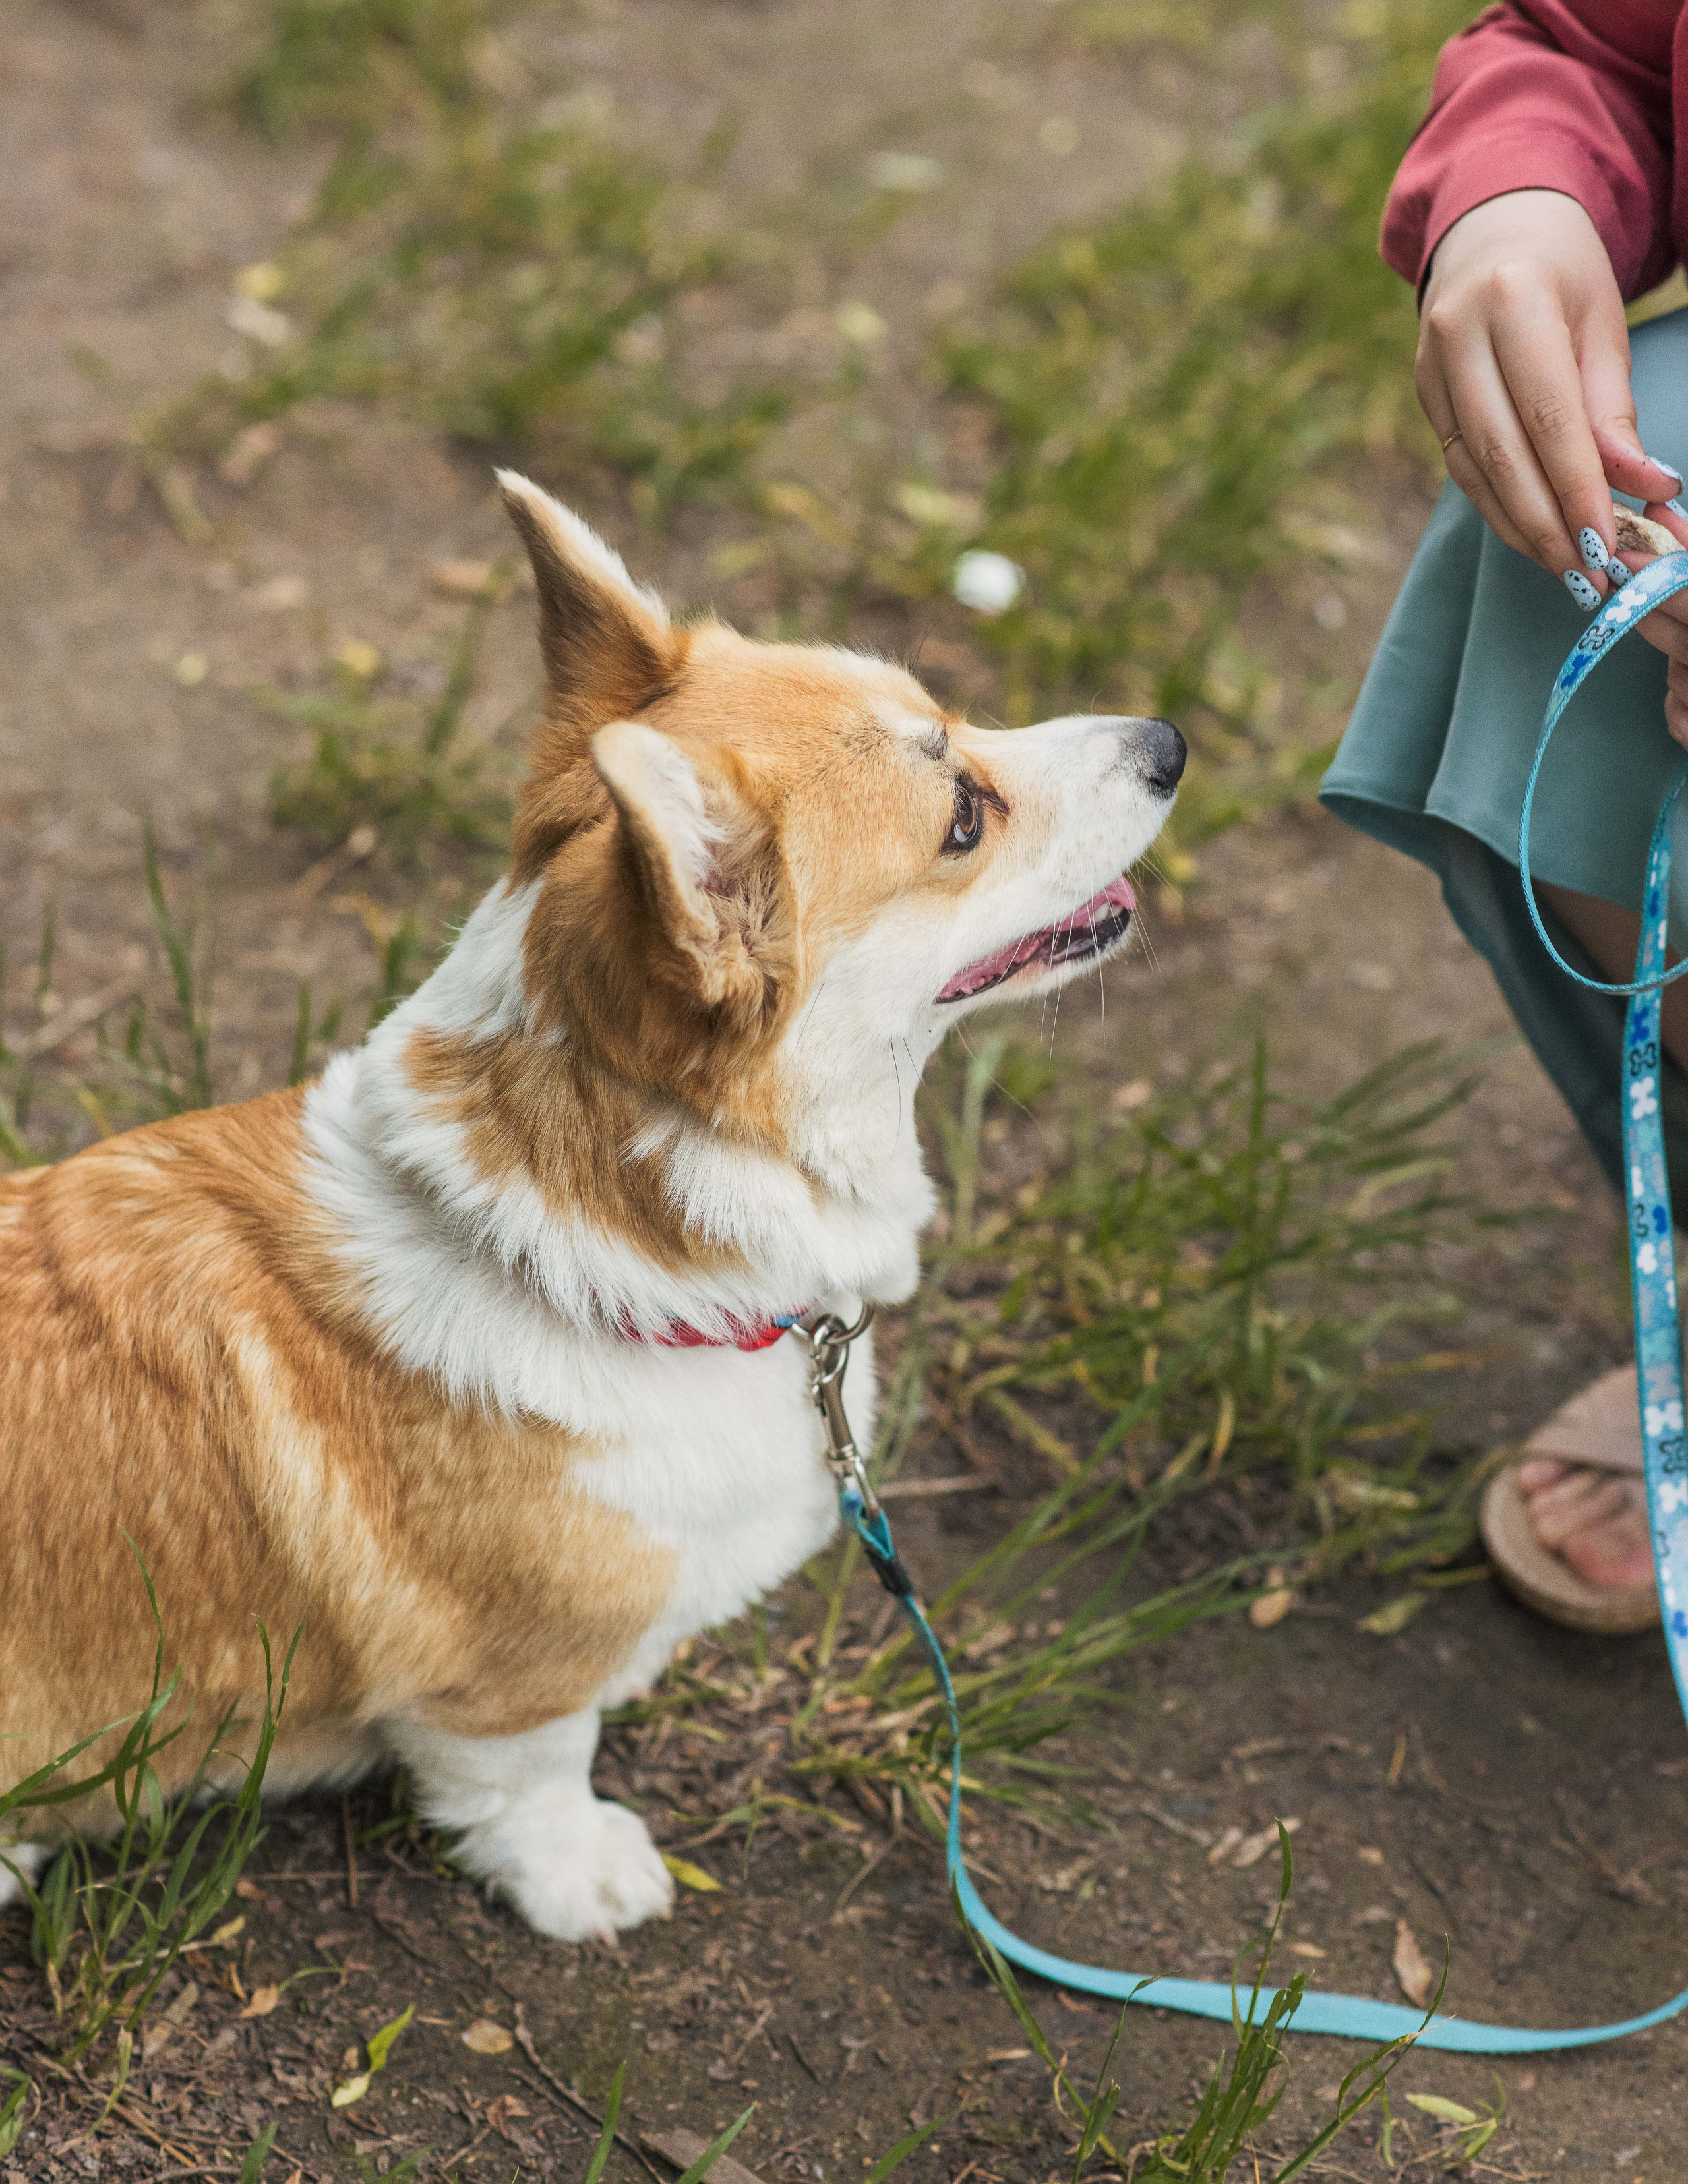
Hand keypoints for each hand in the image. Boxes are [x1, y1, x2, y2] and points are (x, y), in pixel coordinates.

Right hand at [1418, 190, 1682, 605]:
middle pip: (1502, 451)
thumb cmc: (1562, 273)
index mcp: (1512, 299)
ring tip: (1565, 566)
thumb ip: (1614, 410)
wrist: (1493, 230)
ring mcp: (1429, 367)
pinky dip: (1497, 506)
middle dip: (1547, 521)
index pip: (1547, 414)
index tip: (1607, 538)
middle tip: (1586, 570)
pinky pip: (1459, 465)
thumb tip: (1646, 485)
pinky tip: (1531, 536)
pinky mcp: (1422, 394)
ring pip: (1473, 468)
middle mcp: (1458, 334)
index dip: (1576, 485)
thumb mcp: (1602, 325)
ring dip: (1520, 526)